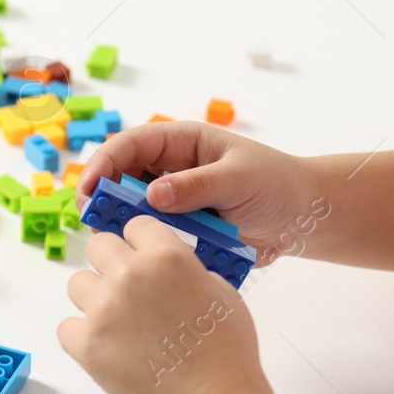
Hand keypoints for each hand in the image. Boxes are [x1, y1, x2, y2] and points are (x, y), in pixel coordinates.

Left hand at [58, 216, 263, 393]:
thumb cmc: (225, 354)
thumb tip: (171, 272)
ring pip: (78, 284)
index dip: (141, 242)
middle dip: (111, 263)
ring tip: (118, 322)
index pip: (136, 225)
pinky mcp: (85, 343)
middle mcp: (129, 275)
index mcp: (167, 256)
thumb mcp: (222, 294)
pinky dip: (82, 335)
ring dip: (94, 298)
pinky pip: (67, 326)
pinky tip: (107, 347)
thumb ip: (190, 272)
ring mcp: (103, 309)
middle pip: (98, 246)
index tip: (143, 255)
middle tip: (127, 288)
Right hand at [76, 122, 328, 265]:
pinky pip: (152, 232)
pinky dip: (142, 240)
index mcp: (182, 143)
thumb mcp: (239, 179)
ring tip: (108, 237)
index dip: (105, 162)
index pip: (132, 144)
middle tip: (92, 217)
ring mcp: (174, 199)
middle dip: (104, 193)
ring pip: (132, 206)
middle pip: (122, 175)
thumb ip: (196, 185)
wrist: (304, 217)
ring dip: (119, 220)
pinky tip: (137, 251)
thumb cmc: (277, 184)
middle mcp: (171, 168)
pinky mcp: (180, 227)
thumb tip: (154, 194)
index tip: (90, 187)